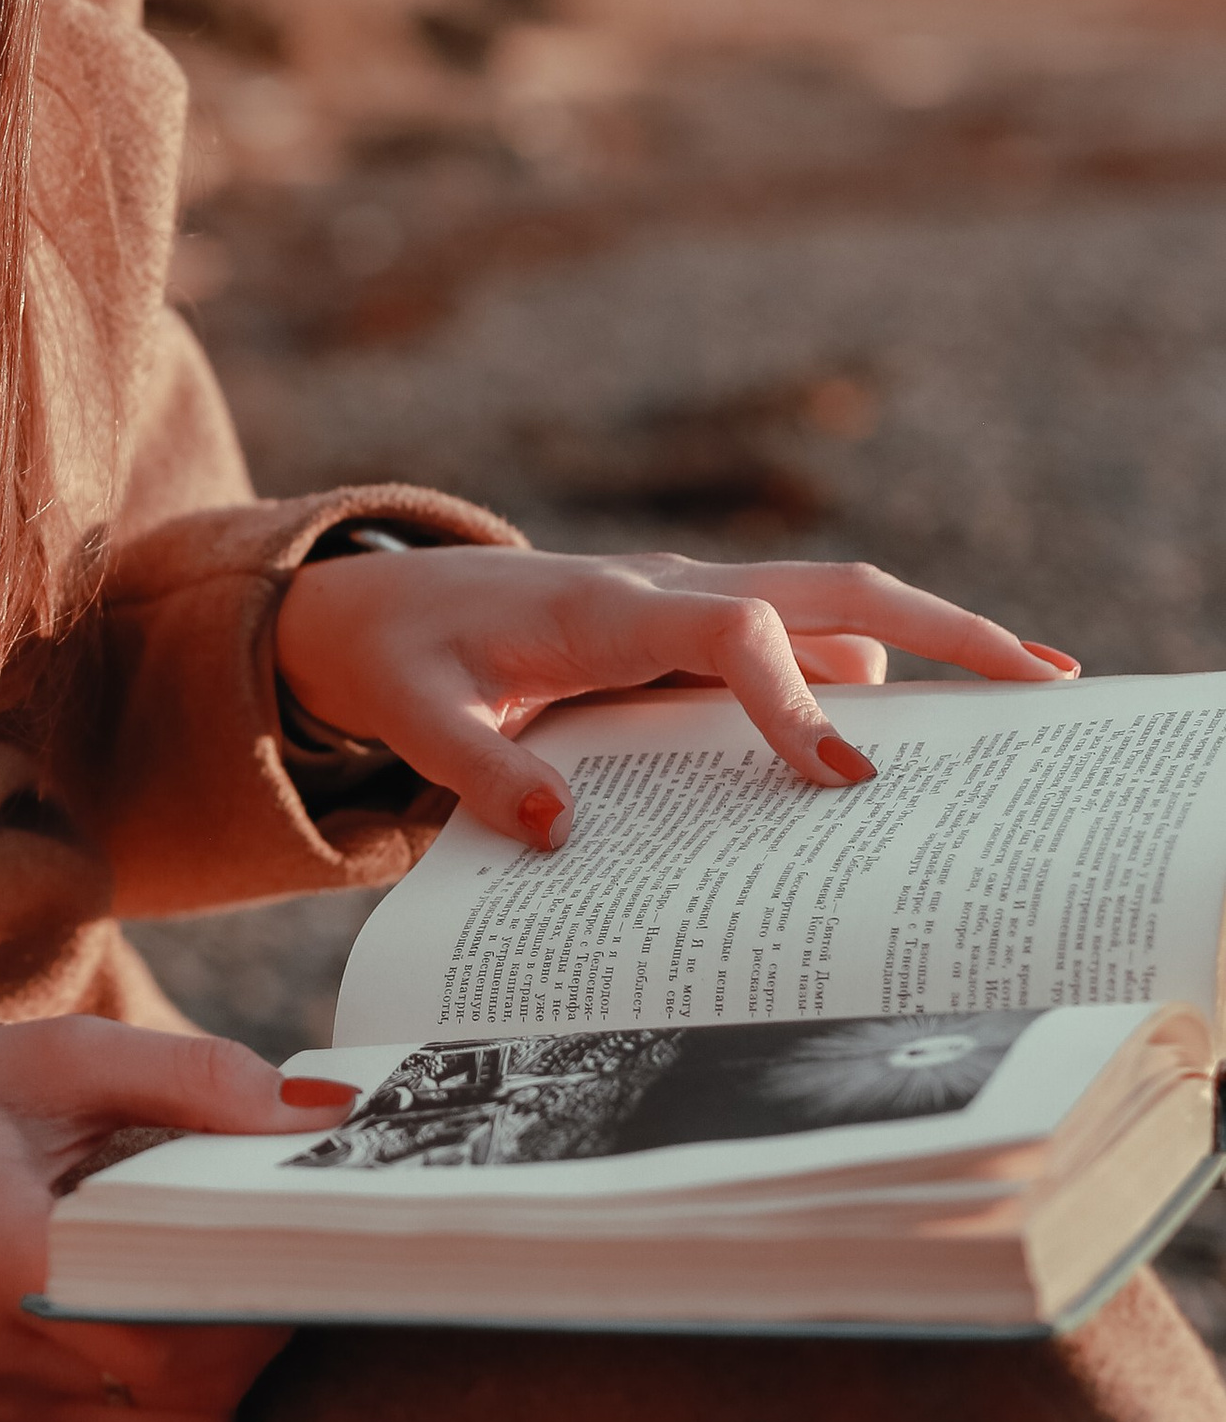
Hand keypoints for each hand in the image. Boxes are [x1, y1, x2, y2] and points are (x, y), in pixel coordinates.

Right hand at [0, 1019, 316, 1421]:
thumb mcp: (54, 1057)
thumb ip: (192, 1077)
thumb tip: (323, 1113)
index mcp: (4, 1260)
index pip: (177, 1323)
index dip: (266, 1285)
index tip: (324, 1227)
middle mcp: (0, 1357)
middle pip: (193, 1387)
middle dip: (267, 1319)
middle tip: (306, 1237)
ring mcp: (1, 1404)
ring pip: (176, 1421)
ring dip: (233, 1354)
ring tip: (243, 1259)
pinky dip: (182, 1372)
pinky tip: (180, 1290)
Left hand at [275, 543, 1077, 848]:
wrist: (375, 603)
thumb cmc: (401, 656)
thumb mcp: (410, 715)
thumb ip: (475, 774)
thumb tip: (563, 833)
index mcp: (603, 606)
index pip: (732, 630)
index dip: (793, 697)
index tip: (843, 776)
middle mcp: (665, 588)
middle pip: (831, 588)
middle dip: (942, 628)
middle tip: (1045, 681)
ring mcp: (688, 601)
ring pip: (832, 604)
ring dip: (929, 643)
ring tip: (1025, 707)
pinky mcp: (691, 625)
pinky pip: (800, 637)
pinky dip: (872, 668)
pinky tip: (919, 733)